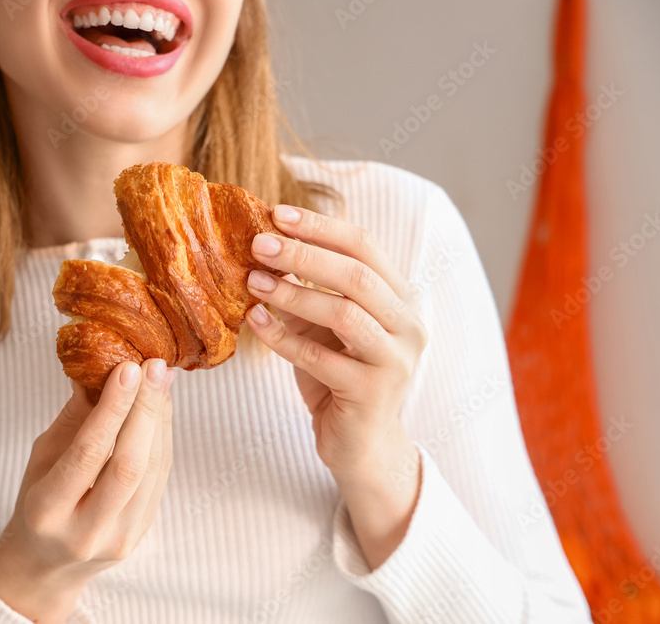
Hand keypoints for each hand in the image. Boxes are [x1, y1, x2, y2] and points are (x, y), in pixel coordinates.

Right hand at [0, 359, 174, 621]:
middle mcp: (85, 531)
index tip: (127, 368)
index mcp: (47, 511)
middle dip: (145, 409)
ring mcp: (119, 539)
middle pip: (128, 465)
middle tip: (154, 366)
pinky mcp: (141, 534)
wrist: (46, 566)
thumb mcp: (41, 459)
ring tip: (161, 379)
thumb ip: (74, 418)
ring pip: (151, 471)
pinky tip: (161, 409)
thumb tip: (103, 369)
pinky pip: (159, 480)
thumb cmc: (38, 504)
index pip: (87, 452)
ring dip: (161, 420)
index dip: (112, 408)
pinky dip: (163, 439)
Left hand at [245, 204, 426, 567]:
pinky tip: (256, 321)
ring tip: (252, 282)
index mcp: (399, 299)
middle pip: (357, 275)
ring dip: (292, 293)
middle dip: (304, 254)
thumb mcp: (322, 325)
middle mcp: (407, 325)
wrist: (361, 445)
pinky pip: (321, 357)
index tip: (276, 213)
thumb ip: (307, 288)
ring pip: (344, 314)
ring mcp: (394, 360)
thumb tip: (264, 245)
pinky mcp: (371, 393)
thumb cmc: (338, 376)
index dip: (320, 227)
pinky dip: (283, 336)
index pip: (364, 247)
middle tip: (258, 244)